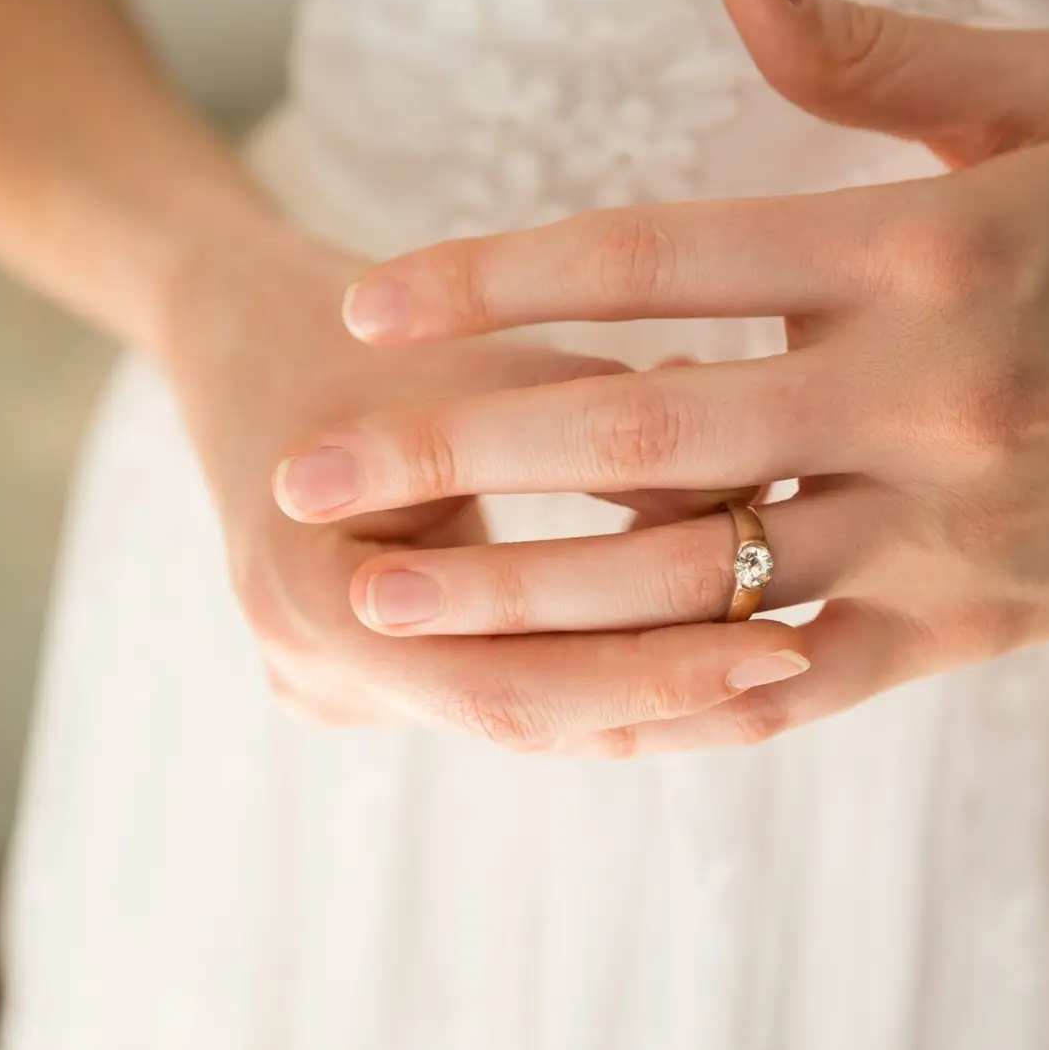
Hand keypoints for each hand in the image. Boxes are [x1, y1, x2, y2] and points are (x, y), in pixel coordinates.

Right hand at [157, 213, 811, 745]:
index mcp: (304, 601)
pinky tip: (708, 649)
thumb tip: (766, 504)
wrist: (241, 335)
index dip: (653, 679)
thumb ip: (613, 434)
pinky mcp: (368, 678)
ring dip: (649, 691)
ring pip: (525, 715)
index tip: (786, 648)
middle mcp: (309, 671)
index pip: (507, 688)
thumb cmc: (365, 330)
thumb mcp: (486, 362)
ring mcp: (332, 687)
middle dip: (672, 695)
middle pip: (526, 719)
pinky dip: (599, 670)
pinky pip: (502, 688)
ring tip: (785, 658)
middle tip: (807, 660)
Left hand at [269, 0, 1048, 753]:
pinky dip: (675, 688)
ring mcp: (939, 524)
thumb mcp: (1038, 96)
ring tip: (386, 602)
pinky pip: (799, 675)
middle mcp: (917, 393)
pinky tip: (552, 699)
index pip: (661, 256)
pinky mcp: (966, 625)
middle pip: (645, 429)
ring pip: (701, 574)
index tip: (369, 302)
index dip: (499, 275)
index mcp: (914, 249)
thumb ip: (868, 47)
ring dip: (526, 591)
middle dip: (458, 453)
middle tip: (305, 478)